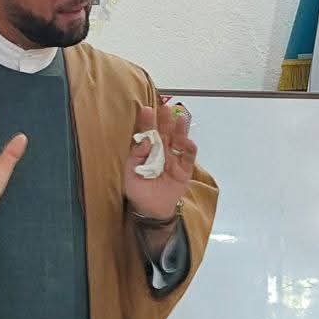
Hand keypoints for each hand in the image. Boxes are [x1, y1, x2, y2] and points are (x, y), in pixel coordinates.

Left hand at [124, 102, 196, 221]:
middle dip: (165, 120)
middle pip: (164, 132)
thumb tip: (144, 139)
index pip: (147, 132)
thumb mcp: (130, 172)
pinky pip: (188, 158)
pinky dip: (189, 149)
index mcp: (146, 150)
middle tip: (165, 107)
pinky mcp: (184, 170)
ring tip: (180, 118)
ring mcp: (174, 159)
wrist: (150, 210)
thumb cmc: (137, 189)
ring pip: (178, 141)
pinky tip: (187, 142)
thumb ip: (136, 155)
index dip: (147, 121)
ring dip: (180, 130)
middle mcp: (161, 151)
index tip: (146, 110)